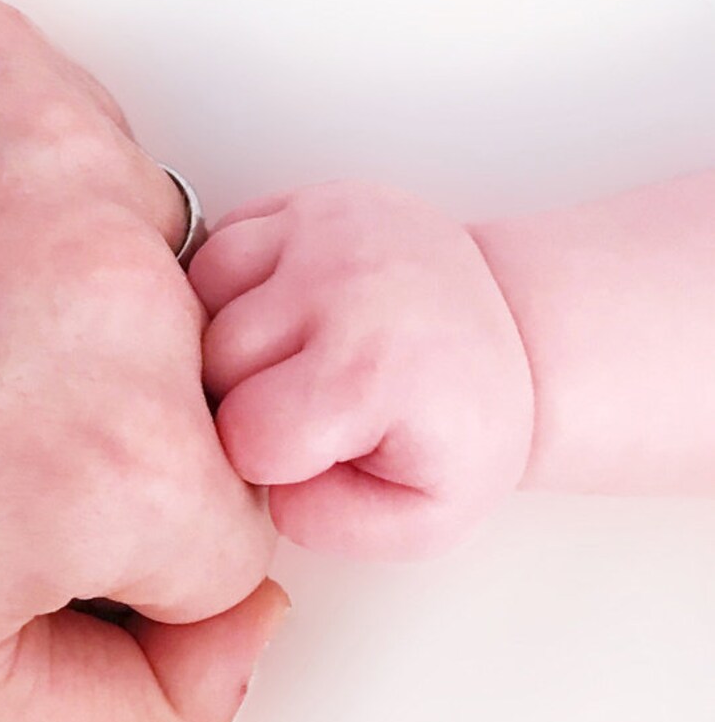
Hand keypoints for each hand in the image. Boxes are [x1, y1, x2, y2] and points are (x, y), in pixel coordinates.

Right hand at [188, 180, 533, 558]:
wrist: (520, 337)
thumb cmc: (458, 428)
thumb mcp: (421, 518)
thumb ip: (326, 523)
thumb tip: (261, 478)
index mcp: (372, 370)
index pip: (246, 439)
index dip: (272, 461)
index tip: (323, 449)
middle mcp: (343, 283)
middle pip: (214, 365)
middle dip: (245, 399)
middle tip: (309, 404)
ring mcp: (323, 228)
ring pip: (202, 299)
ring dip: (232, 340)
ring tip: (292, 357)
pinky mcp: (308, 199)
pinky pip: (218, 249)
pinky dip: (234, 287)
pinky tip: (284, 313)